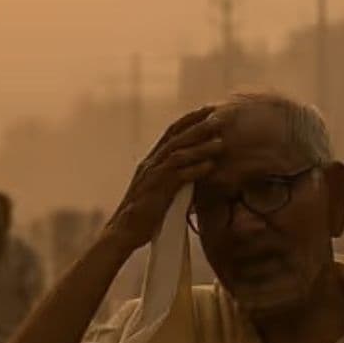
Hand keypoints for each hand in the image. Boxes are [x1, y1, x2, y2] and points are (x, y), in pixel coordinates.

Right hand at [104, 105, 222, 252]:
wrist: (123, 232)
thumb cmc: (144, 213)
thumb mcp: (159, 188)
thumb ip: (172, 176)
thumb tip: (194, 170)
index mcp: (151, 161)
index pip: (171, 133)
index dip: (189, 120)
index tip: (208, 110)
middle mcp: (150, 164)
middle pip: (176, 138)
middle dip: (198, 126)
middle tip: (218, 117)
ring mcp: (152, 176)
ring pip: (178, 154)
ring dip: (200, 147)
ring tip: (220, 143)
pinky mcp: (156, 191)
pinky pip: (177, 176)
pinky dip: (194, 169)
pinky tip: (210, 166)